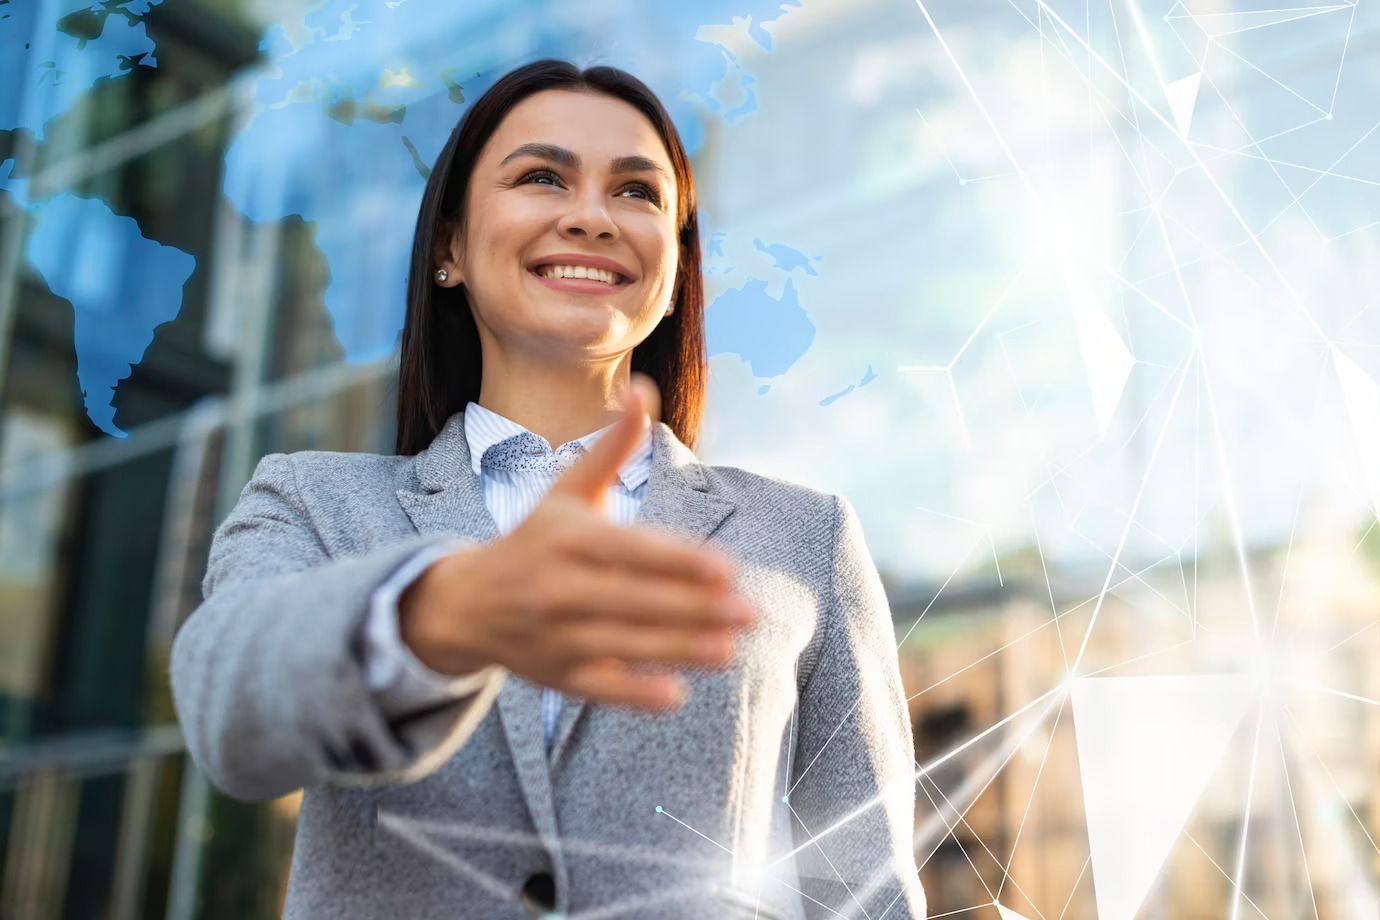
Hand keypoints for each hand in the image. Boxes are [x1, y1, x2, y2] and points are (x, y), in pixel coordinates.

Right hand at [399, 372, 756, 711]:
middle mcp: (557, 588)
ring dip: (678, 651)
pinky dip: (634, 695)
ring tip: (729, 650)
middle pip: (634, 601)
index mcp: (566, 539)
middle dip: (693, 608)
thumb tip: (644, 388)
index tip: (727, 568)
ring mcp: (555, 635)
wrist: (462, 604)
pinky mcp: (556, 676)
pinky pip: (598, 689)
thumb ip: (612, 448)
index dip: (679, 561)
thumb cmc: (532, 541)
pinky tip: (676, 695)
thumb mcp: (567, 493)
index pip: (630, 550)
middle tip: (749, 611)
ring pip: (623, 646)